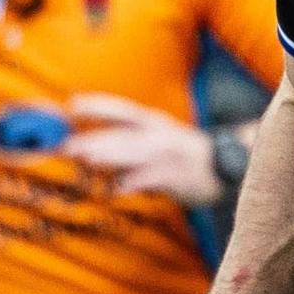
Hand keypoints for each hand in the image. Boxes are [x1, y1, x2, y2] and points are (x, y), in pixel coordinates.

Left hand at [62, 93, 222, 204]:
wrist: (226, 164)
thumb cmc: (183, 152)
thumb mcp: (158, 136)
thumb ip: (128, 141)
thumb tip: (91, 150)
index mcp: (151, 121)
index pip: (120, 109)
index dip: (96, 106)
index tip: (71, 105)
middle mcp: (157, 134)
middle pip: (120, 134)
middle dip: (93, 140)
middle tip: (67, 146)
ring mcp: (166, 154)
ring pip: (133, 153)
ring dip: (109, 156)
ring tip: (87, 159)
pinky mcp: (175, 176)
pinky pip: (151, 179)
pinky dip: (134, 182)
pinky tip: (117, 188)